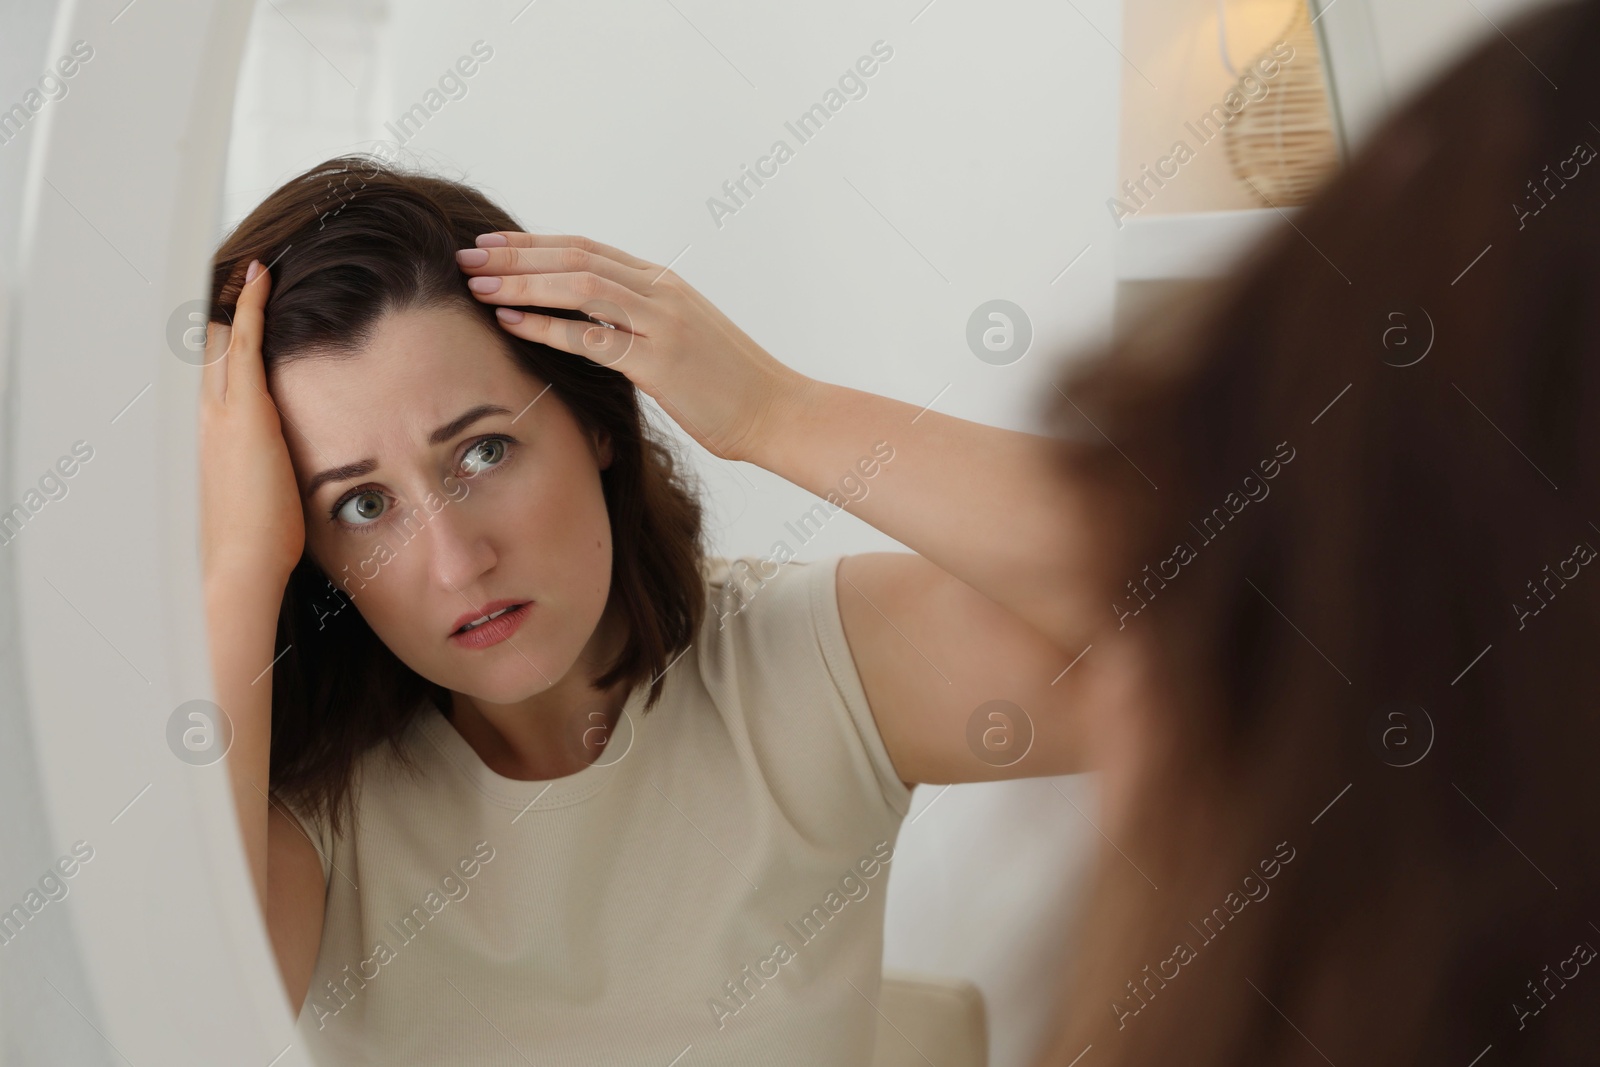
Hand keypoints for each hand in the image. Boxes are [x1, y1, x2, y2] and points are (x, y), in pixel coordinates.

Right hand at [198, 260, 305, 585]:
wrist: (240, 565)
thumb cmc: (253, 545)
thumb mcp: (254, 498)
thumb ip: (259, 473)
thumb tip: (278, 474)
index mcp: (203, 439)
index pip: (203, 374)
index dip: (213, 340)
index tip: (223, 314)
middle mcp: (201, 418)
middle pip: (201, 348)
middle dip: (218, 312)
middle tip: (236, 275)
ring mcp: (217, 413)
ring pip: (216, 339)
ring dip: (235, 303)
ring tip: (255, 269)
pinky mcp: (244, 412)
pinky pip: (244, 343)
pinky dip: (252, 307)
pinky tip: (262, 277)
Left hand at [454, 233, 808, 462]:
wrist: (776, 410)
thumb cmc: (729, 384)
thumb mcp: (683, 338)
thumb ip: (640, 321)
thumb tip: (594, 324)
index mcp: (663, 282)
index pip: (586, 248)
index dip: (533, 243)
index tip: (491, 244)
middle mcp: (660, 292)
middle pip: (574, 257)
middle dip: (515, 255)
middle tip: (466, 256)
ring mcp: (661, 323)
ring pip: (579, 287)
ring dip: (522, 283)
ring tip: (478, 286)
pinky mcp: (659, 362)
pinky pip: (592, 338)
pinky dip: (547, 327)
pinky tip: (512, 322)